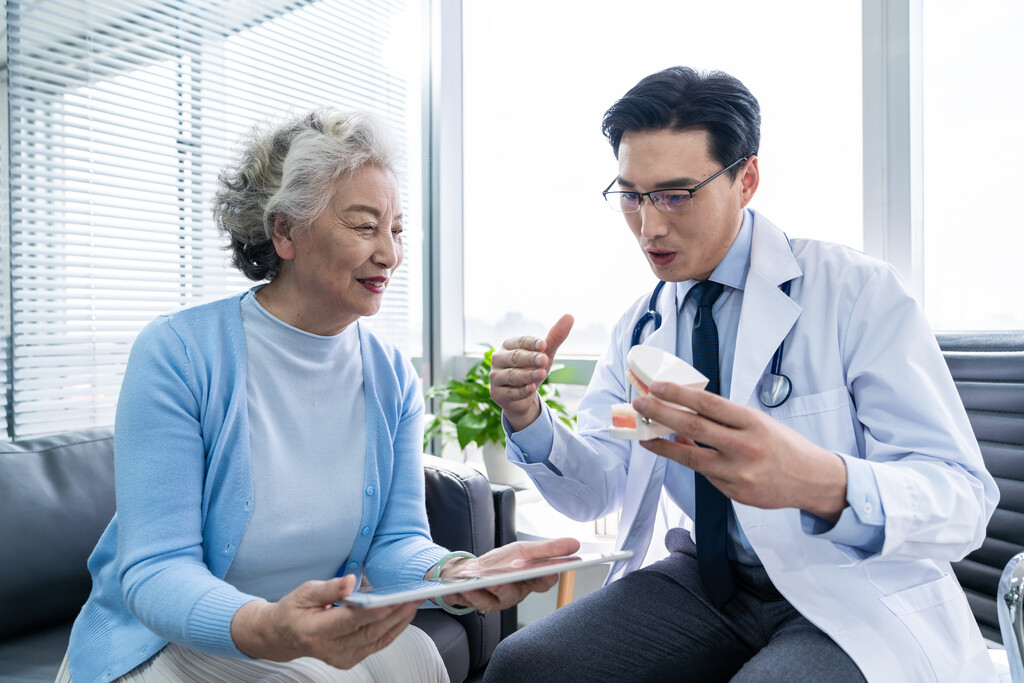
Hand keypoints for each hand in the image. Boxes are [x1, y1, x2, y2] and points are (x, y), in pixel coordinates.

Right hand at [231, 575, 419, 668]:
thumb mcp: (305, 592)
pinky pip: (375, 645)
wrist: (283, 636)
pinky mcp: (349, 659)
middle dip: (393, 615)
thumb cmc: (294, 610)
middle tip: (412, 598)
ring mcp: (340, 657)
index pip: (347, 622)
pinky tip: (403, 616)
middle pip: (367, 633)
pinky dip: (392, 630)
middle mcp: (328, 649)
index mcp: (313, 631)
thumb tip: (349, 581)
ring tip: (414, 603)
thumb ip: (329, 588)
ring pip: (376, 641)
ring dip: (398, 622)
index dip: (370, 613)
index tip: (390, 601)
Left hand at [434, 537, 579, 612]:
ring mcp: (491, 600)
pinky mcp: (472, 602)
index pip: (542, 583)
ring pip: (490, 601)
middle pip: (515, 594)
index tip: (551, 571)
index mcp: (527, 582)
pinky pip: (469, 600)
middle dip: (510, 587)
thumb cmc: (499, 563)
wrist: (468, 572)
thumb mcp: (524, 551)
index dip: (547, 578)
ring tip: (478, 582)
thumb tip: (575, 543)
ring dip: (483, 592)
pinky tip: (464, 585)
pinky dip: (466, 593)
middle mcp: (511, 594)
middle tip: (508, 578)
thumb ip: (548, 549)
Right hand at [489, 314, 573, 431]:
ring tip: (542, 373)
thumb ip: (555, 337)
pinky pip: (509, 392)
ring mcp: (495, 376)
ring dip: (527, 374)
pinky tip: (531, 388)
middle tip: (544, 359)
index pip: (520, 342)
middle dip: (530, 358)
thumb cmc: (532, 369)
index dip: (531, 343)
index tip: (544, 345)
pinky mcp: (497, 393)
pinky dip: (521, 391)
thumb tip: (570, 316)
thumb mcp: (545, 354)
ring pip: (511, 375)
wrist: (522, 396)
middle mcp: (498, 359)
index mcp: (508, 345)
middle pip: (514, 357)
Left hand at [633, 382, 847, 520]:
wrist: (813, 480)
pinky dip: (690, 462)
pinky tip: (677, 452)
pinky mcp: (734, 492)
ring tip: (644, 432)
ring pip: (691, 458)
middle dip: (662, 414)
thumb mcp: (759, 423)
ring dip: (663, 443)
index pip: (708, 404)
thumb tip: (687, 416)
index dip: (679, 395)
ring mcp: (738, 473)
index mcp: (752, 423)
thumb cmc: (784, 446)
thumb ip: (724, 421)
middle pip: (693, 428)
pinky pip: (705, 475)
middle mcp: (744, 447)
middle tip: (640, 403)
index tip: (657, 387)